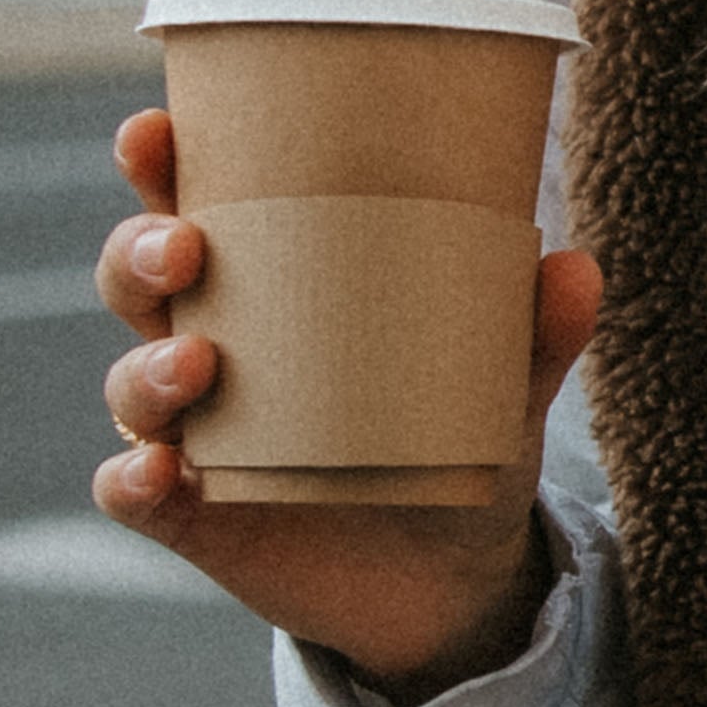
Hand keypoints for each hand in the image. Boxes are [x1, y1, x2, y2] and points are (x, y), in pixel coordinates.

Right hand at [91, 106, 603, 697]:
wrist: (452, 576)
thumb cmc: (455, 441)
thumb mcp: (502, 388)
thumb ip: (533, 336)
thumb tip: (576, 268)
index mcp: (268, 284)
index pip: (193, 205)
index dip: (158, 165)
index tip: (154, 131)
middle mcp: (210, 346)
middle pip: (139, 280)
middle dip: (141, 252)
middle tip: (185, 246)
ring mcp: (194, 433)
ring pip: (131, 385)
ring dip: (147, 367)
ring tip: (198, 361)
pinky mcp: (191, 515)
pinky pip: (132, 492)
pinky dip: (133, 481)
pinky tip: (159, 473)